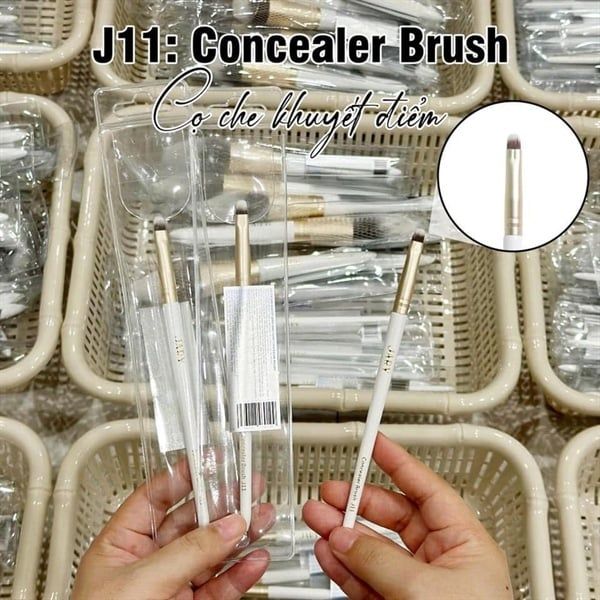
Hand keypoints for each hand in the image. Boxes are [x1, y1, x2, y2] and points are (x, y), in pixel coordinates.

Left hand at [73, 459, 269, 599]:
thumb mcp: (141, 582)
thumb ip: (189, 552)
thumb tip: (229, 526)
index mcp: (121, 544)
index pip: (156, 496)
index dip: (185, 475)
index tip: (212, 460)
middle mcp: (149, 561)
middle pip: (192, 521)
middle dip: (223, 503)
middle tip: (249, 485)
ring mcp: (173, 586)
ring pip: (214, 552)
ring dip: (241, 534)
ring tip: (263, 517)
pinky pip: (221, 586)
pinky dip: (242, 572)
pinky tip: (256, 558)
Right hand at [303, 433, 512, 599]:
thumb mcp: (426, 590)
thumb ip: (380, 560)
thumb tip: (345, 536)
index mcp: (464, 543)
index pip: (425, 488)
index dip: (398, 462)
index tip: (374, 443)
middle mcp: (439, 559)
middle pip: (391, 516)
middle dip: (356, 502)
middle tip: (329, 493)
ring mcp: (414, 583)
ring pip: (371, 546)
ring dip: (341, 531)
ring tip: (316, 518)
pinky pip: (364, 577)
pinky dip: (342, 565)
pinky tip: (327, 550)